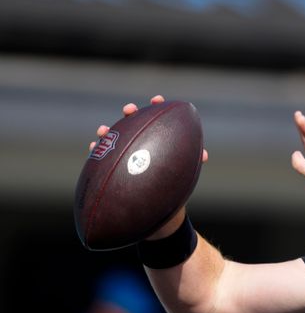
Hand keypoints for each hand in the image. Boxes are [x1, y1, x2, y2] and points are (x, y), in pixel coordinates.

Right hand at [88, 95, 207, 238]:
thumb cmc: (173, 189)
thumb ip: (192, 162)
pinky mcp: (112, 168)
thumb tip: (204, 155)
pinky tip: (93, 147)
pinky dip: (96, 152)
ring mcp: (125, 155)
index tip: (157, 100)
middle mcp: (140, 144)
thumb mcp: (183, 175)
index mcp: (158, 141)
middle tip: (130, 110)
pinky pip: (101, 158)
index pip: (157, 119)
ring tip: (103, 130)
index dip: (156, 107)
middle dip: (130, 113)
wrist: (160, 213)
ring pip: (114, 138)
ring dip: (108, 132)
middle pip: (133, 123)